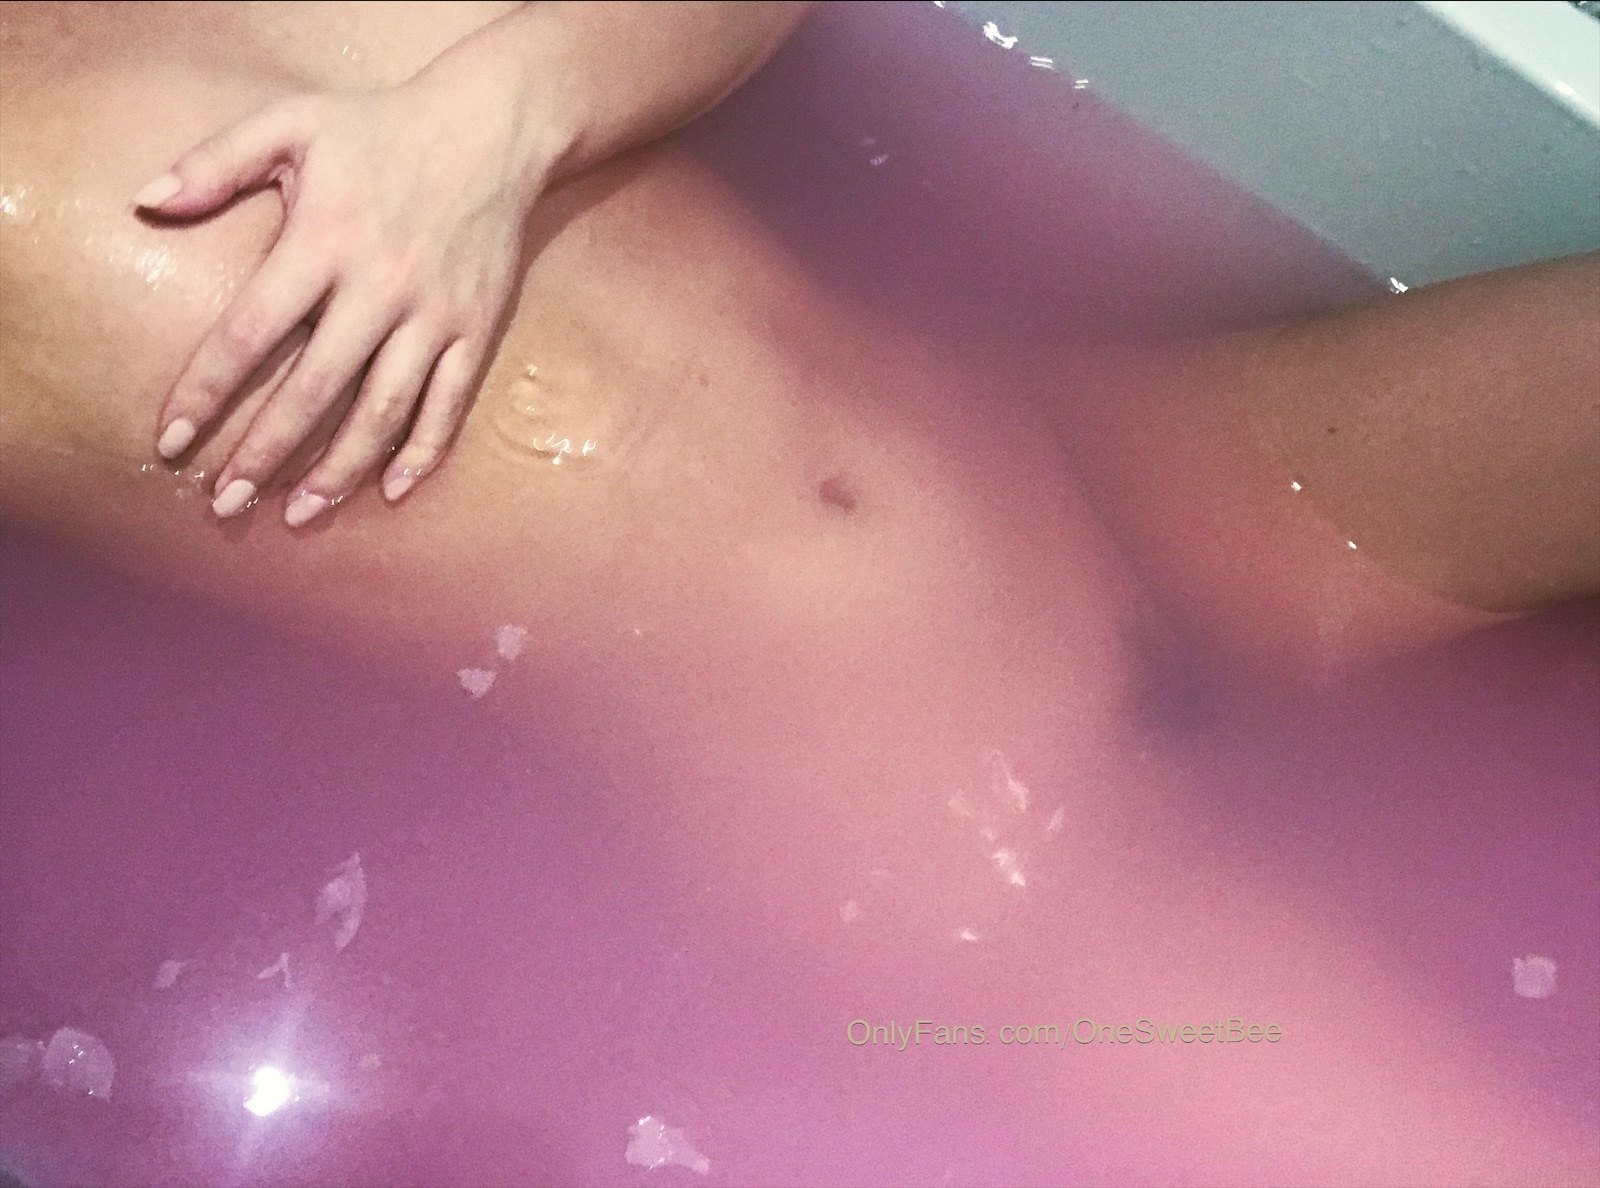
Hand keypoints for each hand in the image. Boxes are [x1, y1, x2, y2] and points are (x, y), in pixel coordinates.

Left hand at [137, 79, 547, 524]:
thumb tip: (147, 203)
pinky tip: (392, 490)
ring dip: (339, 469)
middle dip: (265, 452)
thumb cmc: (379, 128)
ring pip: (383, 412)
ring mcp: (433, 316)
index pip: (251, 332)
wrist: (491, 129)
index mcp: (325, 242)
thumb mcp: (292, 122)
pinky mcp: (475, 329)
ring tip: (300, 512)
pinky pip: (449, 404)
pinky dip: (423, 452)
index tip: (174, 439)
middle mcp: (380, 289)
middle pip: (314, 390)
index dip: (208, 390)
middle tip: (226, 503)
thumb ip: (216, 160)